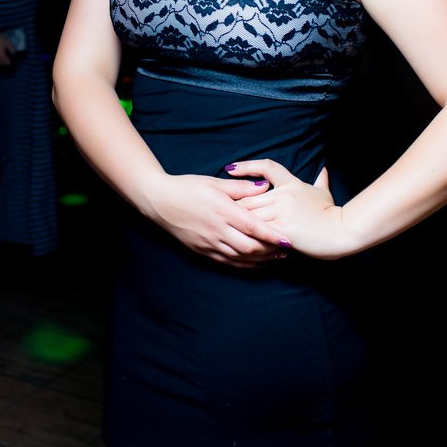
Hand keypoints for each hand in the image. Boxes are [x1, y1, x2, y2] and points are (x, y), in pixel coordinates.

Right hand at [143, 172, 288, 267]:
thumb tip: (265, 187)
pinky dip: (244, 264)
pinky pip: (227, 262)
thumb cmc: (187, 187)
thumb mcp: (215, 182)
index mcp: (222, 210)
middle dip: (270, 251)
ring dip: (260, 259)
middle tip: (286, 250)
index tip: (287, 239)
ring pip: (239, 257)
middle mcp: (217, 230)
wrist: (159, 201)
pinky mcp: (202, 250)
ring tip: (275, 257)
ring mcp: (209, 242)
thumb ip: (241, 187)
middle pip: (249, 247)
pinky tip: (255, 263)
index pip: (252, 227)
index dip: (272, 235)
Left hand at [229, 158, 348, 259]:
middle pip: (249, 195)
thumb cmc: (332, 214)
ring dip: (235, 220)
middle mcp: (283, 195)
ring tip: (221, 224)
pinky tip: (235, 240)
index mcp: (291, 183)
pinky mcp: (281, 229)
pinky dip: (246, 236)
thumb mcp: (324, 194)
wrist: (341, 231)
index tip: (230, 168)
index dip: (247, 165)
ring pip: (250, 213)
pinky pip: (258, 232)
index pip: (266, 167)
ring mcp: (281, 211)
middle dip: (233, 203)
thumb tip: (324, 169)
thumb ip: (321, 181)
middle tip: (216, 207)